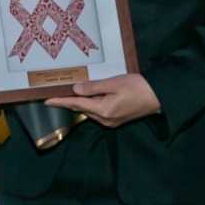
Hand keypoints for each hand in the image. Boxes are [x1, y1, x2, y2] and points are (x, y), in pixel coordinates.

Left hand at [44, 74, 160, 127]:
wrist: (158, 97)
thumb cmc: (137, 87)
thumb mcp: (115, 83)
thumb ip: (94, 87)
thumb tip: (76, 89)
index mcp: (103, 110)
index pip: (77, 105)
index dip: (61, 102)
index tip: (46, 101)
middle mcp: (105, 119)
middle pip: (82, 109)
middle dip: (69, 102)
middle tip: (54, 94)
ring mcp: (111, 121)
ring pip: (90, 111)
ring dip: (80, 103)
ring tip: (68, 93)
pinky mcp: (116, 119)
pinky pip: (98, 111)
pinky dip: (91, 104)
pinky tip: (89, 96)